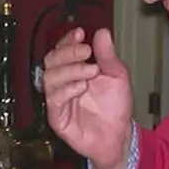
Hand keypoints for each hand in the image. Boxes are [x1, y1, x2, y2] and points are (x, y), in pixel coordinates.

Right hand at [41, 28, 133, 168]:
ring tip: (91, 70)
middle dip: (67, 52)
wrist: (119, 136)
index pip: (62, 50)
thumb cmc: (115, 108)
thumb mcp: (117, 76)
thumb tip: (102, 33)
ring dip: (70, 70)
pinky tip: (82, 87)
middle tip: (86, 51)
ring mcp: (59, 100)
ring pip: (49, 78)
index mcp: (75, 70)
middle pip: (51, 60)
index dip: (68, 40)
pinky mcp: (57, 117)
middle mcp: (64, 83)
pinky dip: (67, 90)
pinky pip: (54, 100)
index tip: (80, 34)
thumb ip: (107, 56)